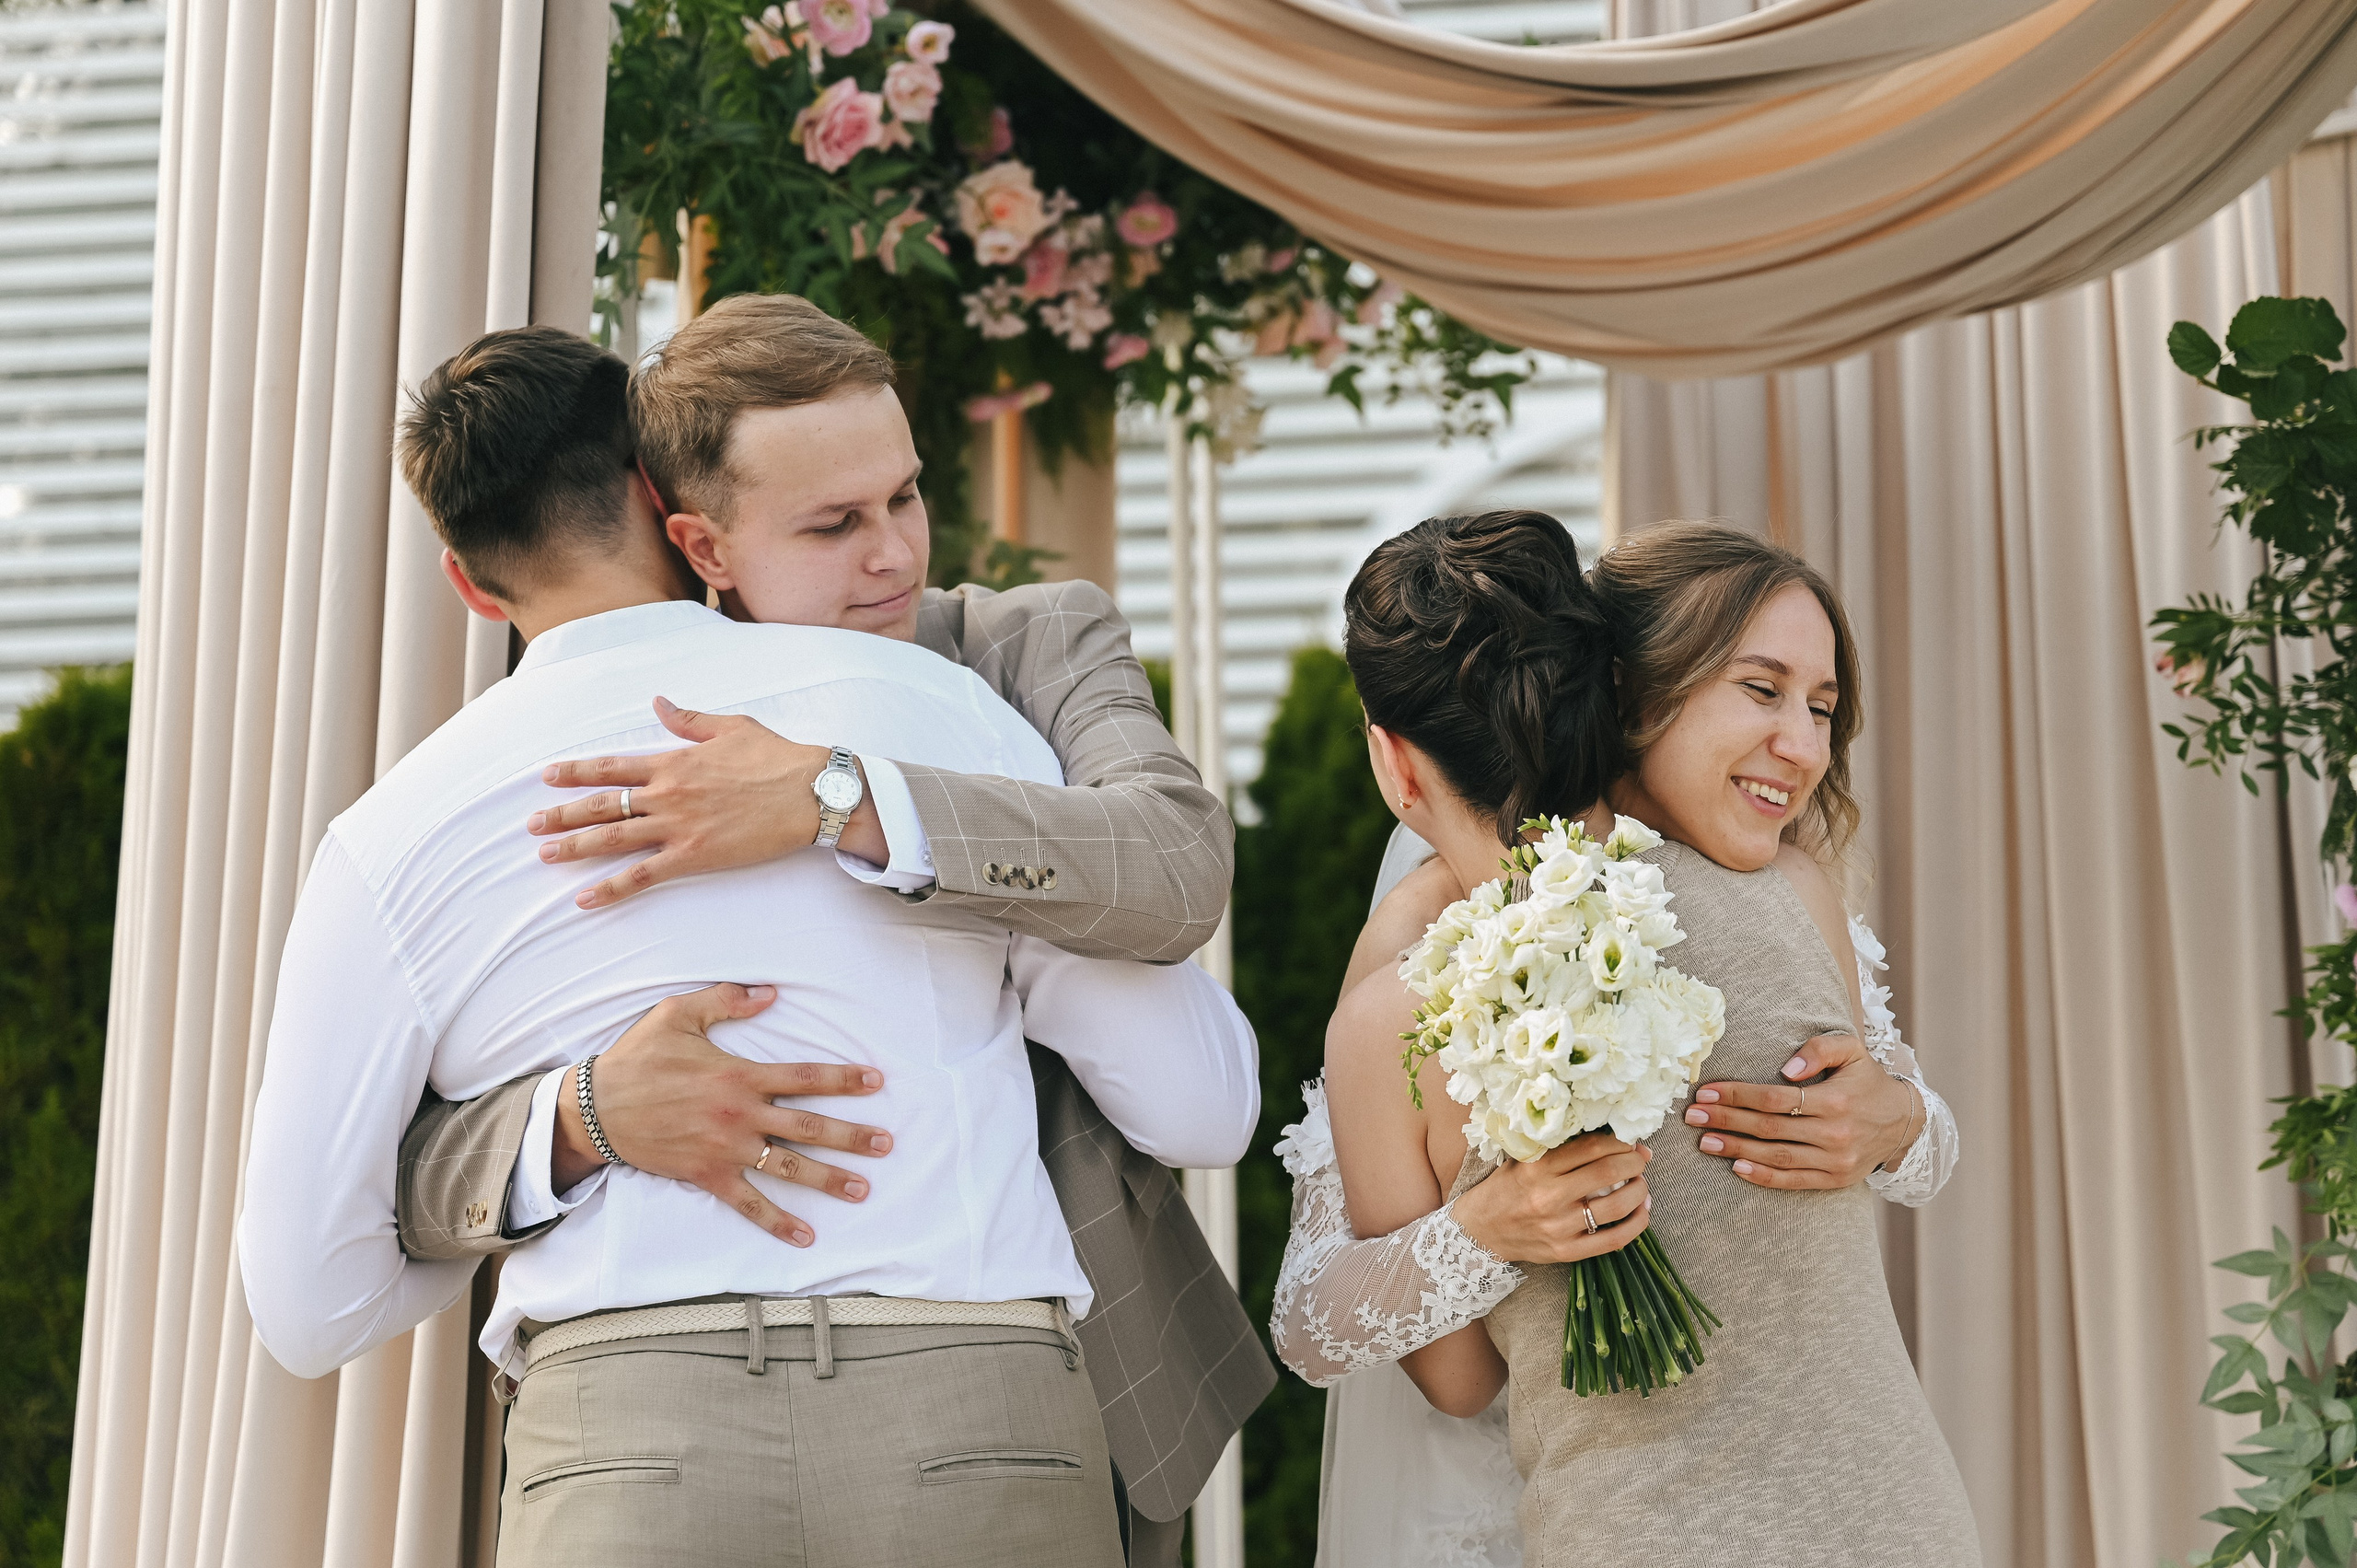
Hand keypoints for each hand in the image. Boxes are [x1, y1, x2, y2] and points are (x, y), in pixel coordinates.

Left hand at [528, 697, 888, 908]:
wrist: (810, 791)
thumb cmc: (777, 758)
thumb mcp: (731, 726)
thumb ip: (689, 719)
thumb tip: (659, 703)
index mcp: (674, 761)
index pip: (611, 766)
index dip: (575, 773)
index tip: (547, 777)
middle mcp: (667, 793)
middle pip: (602, 804)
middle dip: (562, 814)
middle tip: (531, 824)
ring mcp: (678, 826)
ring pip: (612, 839)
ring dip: (573, 847)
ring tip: (544, 855)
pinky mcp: (695, 856)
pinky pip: (643, 875)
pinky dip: (611, 888)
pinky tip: (584, 899)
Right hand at [555, 982, 892, 1246]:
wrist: (595, 1108)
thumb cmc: (639, 1058)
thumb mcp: (678, 1014)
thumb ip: (727, 1001)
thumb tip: (771, 993)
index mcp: (739, 1074)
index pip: (805, 1076)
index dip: (844, 1079)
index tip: (876, 1082)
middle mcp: (740, 1114)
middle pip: (808, 1126)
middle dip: (851, 1135)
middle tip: (887, 1144)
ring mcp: (726, 1148)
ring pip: (788, 1166)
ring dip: (828, 1179)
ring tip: (863, 1189)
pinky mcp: (708, 1175)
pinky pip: (749, 1202)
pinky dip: (778, 1221)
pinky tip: (806, 1236)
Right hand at [1451, 1133, 1652, 1264]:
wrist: (1480, 1231)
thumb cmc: (1505, 1189)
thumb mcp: (1523, 1160)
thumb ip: (1558, 1149)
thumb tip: (1607, 1138)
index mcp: (1537, 1168)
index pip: (1590, 1147)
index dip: (1619, 1143)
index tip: (1629, 1143)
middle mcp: (1549, 1196)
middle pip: (1608, 1172)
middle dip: (1634, 1163)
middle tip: (1640, 1160)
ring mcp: (1559, 1227)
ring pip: (1616, 1206)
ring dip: (1639, 1190)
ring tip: (1641, 1184)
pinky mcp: (1566, 1251)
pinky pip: (1613, 1240)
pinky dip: (1636, 1225)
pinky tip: (1641, 1212)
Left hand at [1684, 1033, 1916, 1189]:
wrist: (1904, 1121)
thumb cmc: (1867, 1080)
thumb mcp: (1851, 1050)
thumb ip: (1819, 1049)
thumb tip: (1786, 1068)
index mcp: (1835, 1100)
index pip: (1774, 1099)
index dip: (1737, 1096)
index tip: (1706, 1094)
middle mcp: (1835, 1133)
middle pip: (1769, 1128)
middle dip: (1726, 1121)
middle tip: (1692, 1117)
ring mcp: (1836, 1161)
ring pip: (1777, 1156)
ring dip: (1736, 1149)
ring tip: (1705, 1142)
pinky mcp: (1836, 1179)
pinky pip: (1794, 1181)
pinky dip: (1763, 1177)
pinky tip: (1736, 1168)